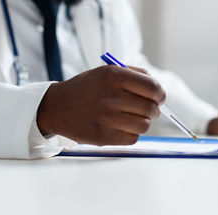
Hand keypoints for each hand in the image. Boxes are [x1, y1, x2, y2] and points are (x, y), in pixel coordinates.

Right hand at [37, 65, 165, 145]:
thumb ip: (134, 74)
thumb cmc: (87, 89)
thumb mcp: (106, 72)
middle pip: (151, 108)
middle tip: (148, 110)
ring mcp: (108, 118)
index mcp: (114, 76)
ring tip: (132, 118)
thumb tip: (157, 89)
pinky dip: (131, 134)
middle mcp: (112, 96)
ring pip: (144, 125)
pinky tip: (121, 127)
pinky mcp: (105, 136)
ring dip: (143, 123)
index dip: (160, 94)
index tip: (159, 98)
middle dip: (154, 110)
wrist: (57, 107)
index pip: (152, 87)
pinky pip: (133, 138)